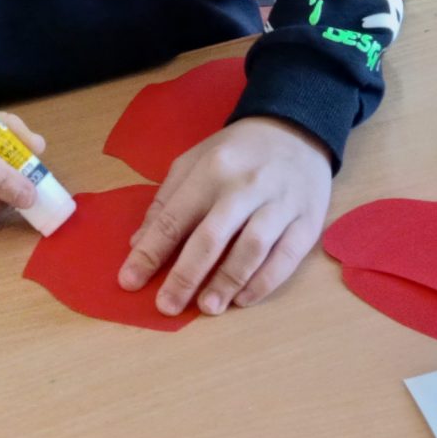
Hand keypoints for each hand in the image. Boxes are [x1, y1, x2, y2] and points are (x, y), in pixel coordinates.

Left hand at [119, 116, 331, 316]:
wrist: (297, 130)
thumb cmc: (237, 152)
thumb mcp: (194, 160)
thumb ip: (167, 200)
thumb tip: (138, 243)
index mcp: (211, 169)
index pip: (175, 218)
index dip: (150, 252)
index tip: (129, 281)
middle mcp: (246, 186)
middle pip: (212, 237)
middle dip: (185, 275)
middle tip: (167, 306)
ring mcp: (280, 203)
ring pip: (251, 249)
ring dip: (226, 282)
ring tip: (207, 307)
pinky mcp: (307, 220)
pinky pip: (285, 257)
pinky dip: (264, 282)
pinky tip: (244, 299)